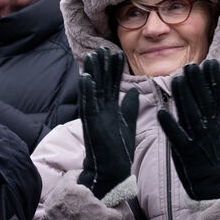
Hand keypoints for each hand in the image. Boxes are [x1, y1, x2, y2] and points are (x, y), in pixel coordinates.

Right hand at [77, 48, 138, 200]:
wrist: (112, 171)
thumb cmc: (119, 151)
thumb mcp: (128, 124)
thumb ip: (129, 107)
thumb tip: (134, 92)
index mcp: (110, 109)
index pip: (112, 85)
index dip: (114, 70)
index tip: (118, 53)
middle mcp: (100, 110)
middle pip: (101, 83)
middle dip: (102, 66)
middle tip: (103, 48)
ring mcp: (94, 116)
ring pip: (92, 90)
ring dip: (91, 73)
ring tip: (92, 56)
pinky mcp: (90, 124)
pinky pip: (87, 104)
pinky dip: (86, 91)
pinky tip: (85, 77)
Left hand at [157, 60, 219, 199]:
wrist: (214, 181)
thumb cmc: (209, 151)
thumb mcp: (214, 128)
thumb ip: (210, 109)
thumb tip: (208, 86)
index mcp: (215, 122)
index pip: (216, 97)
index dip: (214, 80)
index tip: (211, 62)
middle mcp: (208, 129)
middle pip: (203, 102)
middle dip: (197, 83)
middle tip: (190, 65)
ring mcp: (198, 140)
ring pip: (191, 115)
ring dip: (184, 97)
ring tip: (177, 79)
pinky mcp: (186, 153)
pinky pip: (177, 137)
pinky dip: (170, 125)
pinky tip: (161, 112)